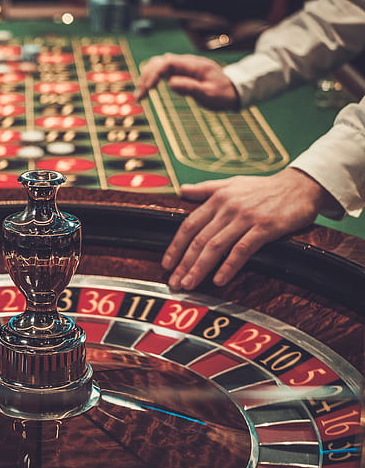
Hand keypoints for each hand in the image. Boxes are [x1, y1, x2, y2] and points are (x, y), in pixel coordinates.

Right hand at [135, 53, 239, 110]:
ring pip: (158, 65)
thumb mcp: (209, 94)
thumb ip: (191, 88)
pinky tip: (147, 90)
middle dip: (146, 77)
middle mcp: (186, 62)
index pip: (167, 63)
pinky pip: (162, 71)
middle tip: (140, 96)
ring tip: (140, 95)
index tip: (147, 89)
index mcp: (193, 65)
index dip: (154, 74)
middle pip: (159, 62)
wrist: (232, 91)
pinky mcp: (180, 72)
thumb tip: (171, 83)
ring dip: (147, 77)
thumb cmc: (222, 94)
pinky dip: (152, 79)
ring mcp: (182, 66)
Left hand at [162, 168, 331, 290]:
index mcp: (217, 199)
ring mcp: (246, 218)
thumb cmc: (263, 187)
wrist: (300, 185)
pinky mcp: (265, 228)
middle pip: (199, 240)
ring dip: (200, 268)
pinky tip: (219, 280)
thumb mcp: (232, 183)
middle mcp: (228, 208)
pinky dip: (229, 266)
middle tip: (174, 282)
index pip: (189, 225)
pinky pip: (242, 249)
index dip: (176, 246)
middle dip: (184, 263)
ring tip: (189, 284)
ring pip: (216, 246)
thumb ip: (205, 189)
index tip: (166, 264)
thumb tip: (181, 190)